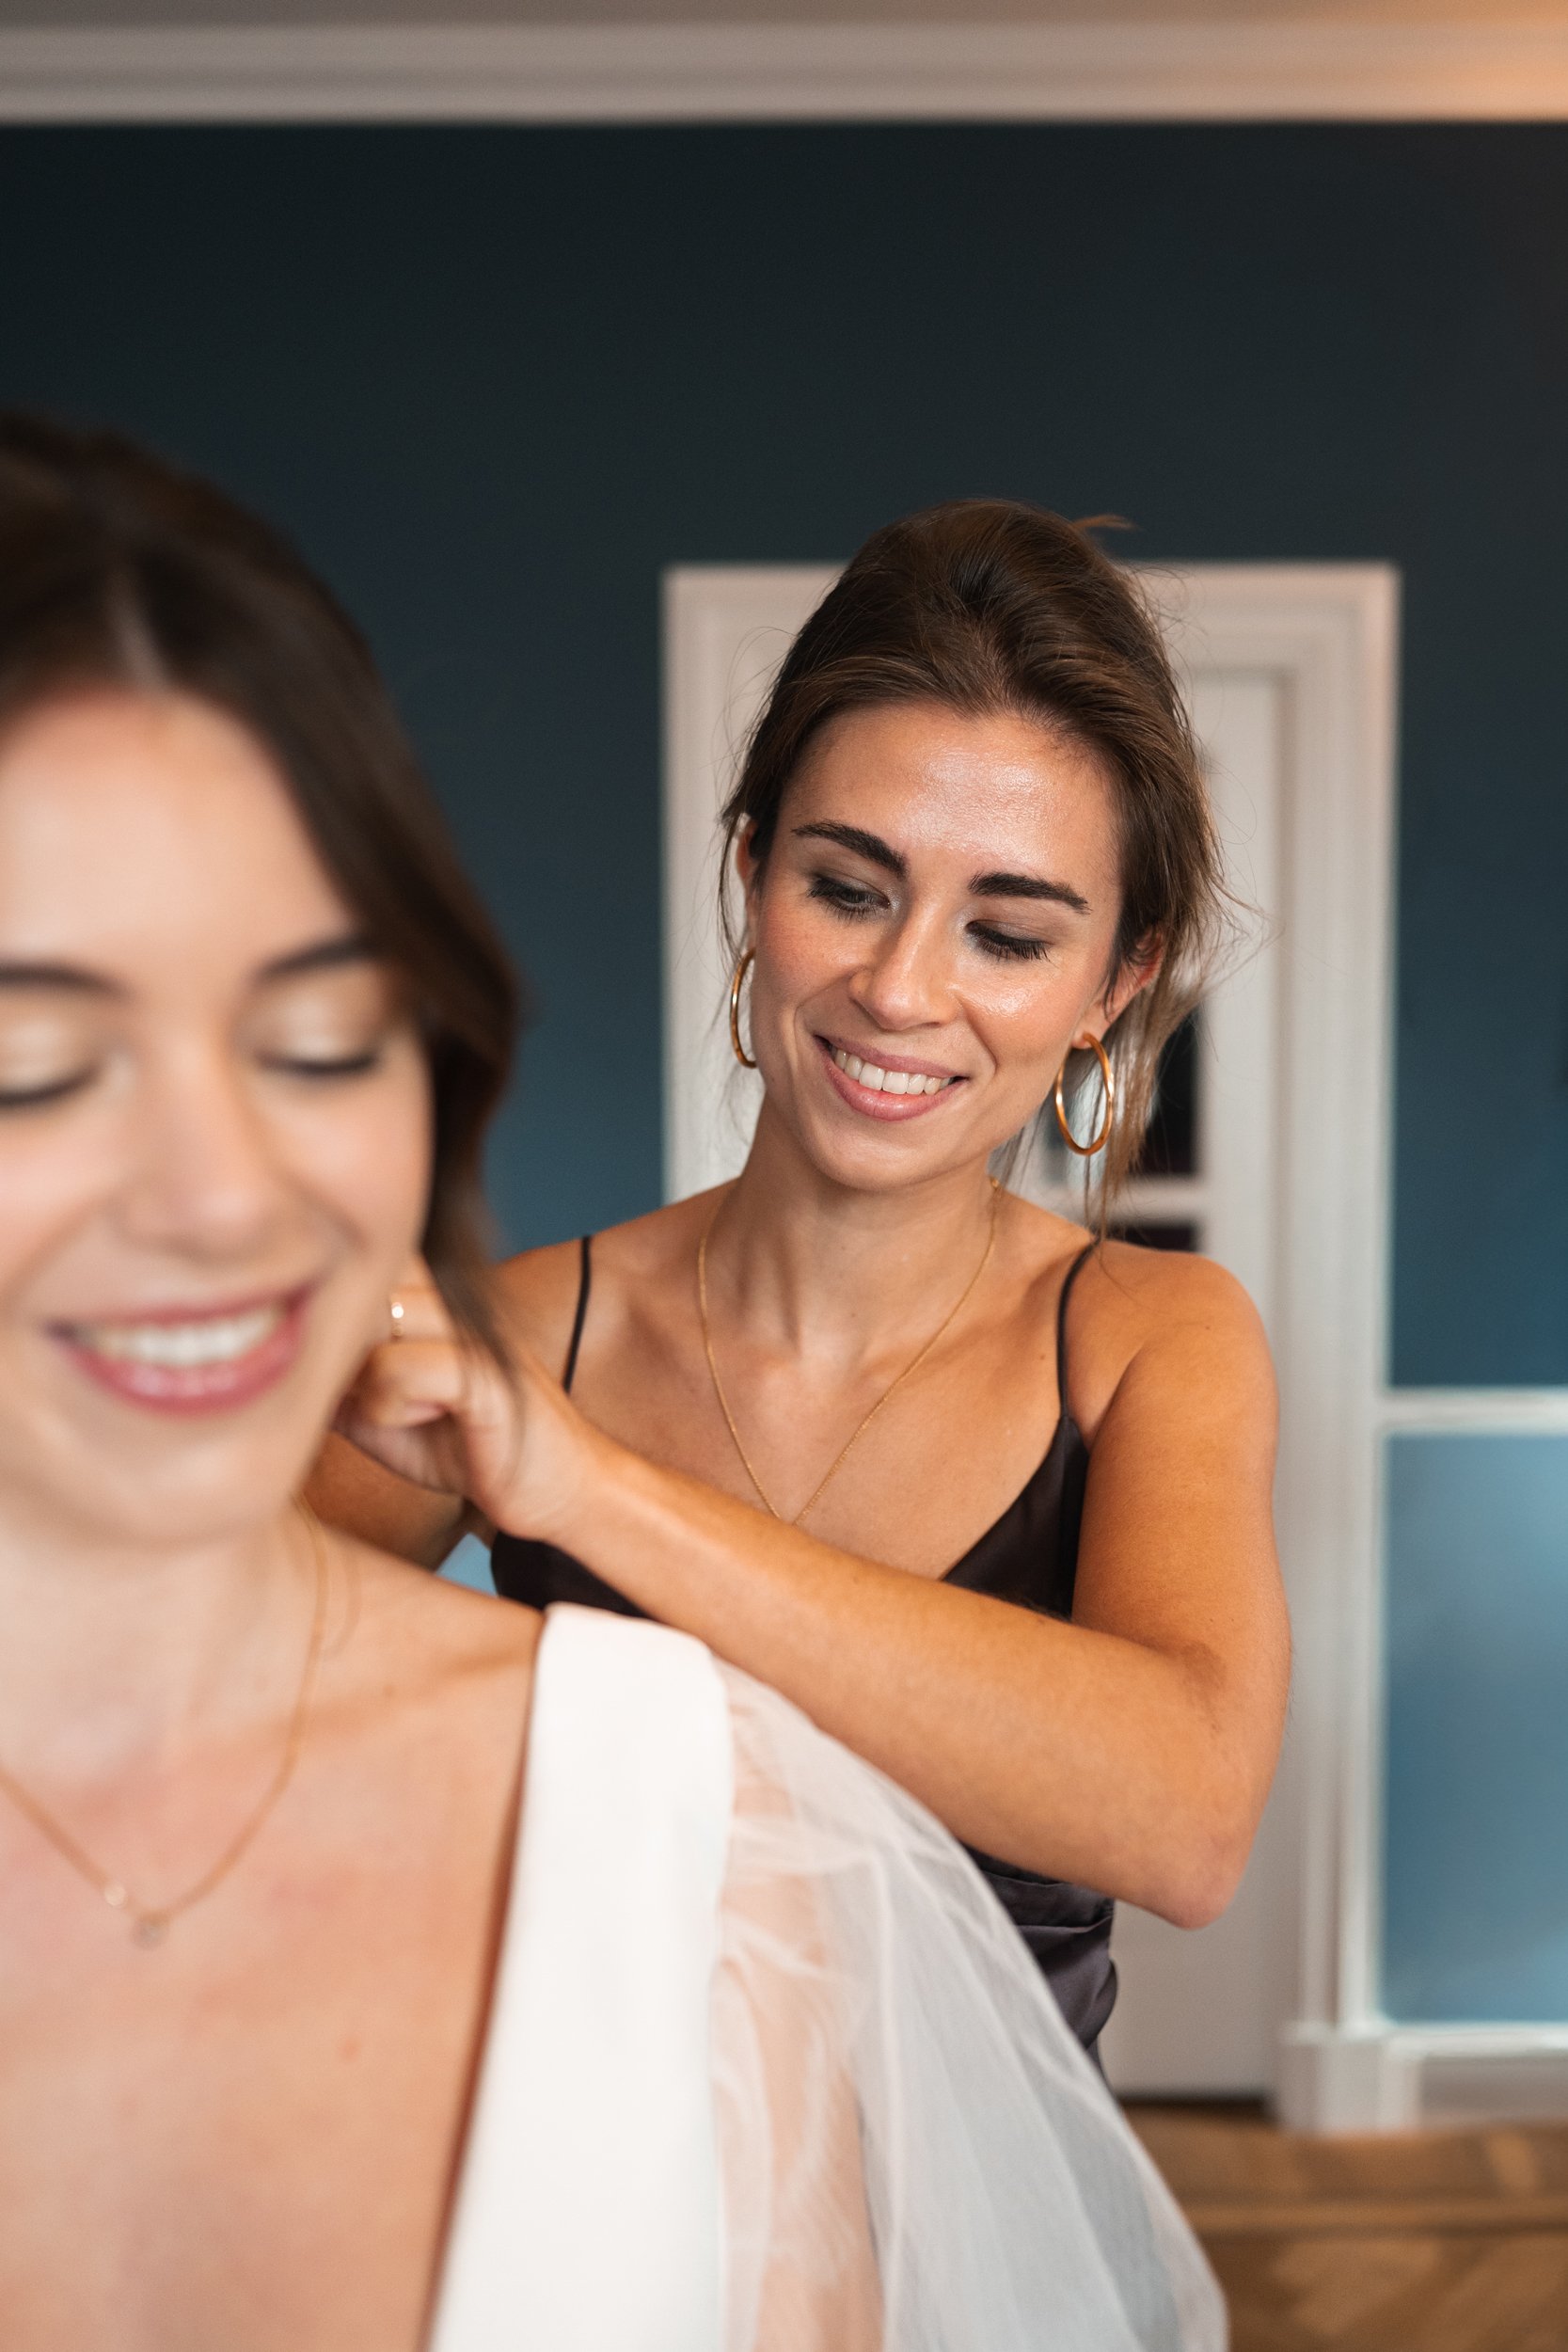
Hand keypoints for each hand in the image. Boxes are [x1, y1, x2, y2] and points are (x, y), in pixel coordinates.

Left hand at [332, 1260, 600, 1543]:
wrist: (557, 1490)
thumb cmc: (469, 1450)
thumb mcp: (382, 1414)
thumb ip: (338, 1381)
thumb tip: (269, 1371)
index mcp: (432, 1298)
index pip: (354, 1263)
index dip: (322, 1304)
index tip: (314, 1357)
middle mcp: (453, 1299)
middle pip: (355, 1281)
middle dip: (331, 1338)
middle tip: (343, 1392)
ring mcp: (470, 1330)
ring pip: (368, 1322)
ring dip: (357, 1376)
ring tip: (388, 1409)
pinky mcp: (484, 1373)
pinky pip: (399, 1369)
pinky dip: (388, 1405)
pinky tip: (419, 1422)